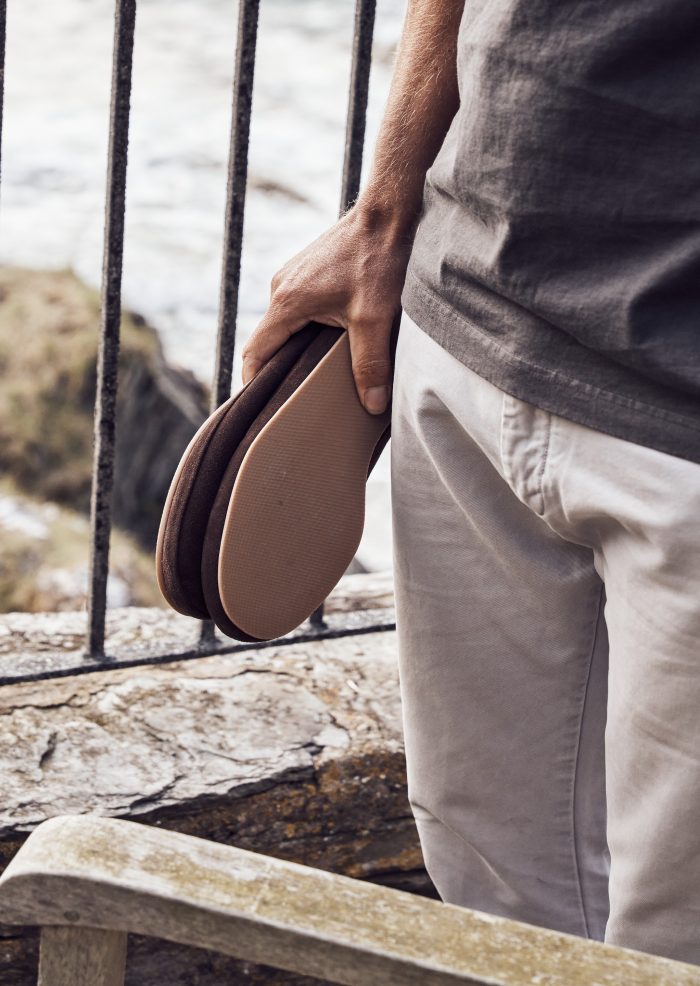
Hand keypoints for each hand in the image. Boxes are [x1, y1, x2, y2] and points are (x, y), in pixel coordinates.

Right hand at [241, 203, 413, 413]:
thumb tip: (372, 404)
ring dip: (298, 348)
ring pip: (287, 324)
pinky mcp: (309, 270)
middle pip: (270, 341)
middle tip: (295, 401)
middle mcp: (281, 288)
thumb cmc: (378, 259)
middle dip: (280, 371)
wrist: (389, 212)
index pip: (255, 353)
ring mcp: (294, 276)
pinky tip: (333, 342)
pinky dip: (310, 329)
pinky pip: (300, 308)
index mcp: (286, 302)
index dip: (255, 384)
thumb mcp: (375, 318)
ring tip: (317, 375)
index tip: (263, 410)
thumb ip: (370, 364)